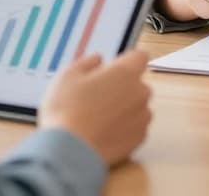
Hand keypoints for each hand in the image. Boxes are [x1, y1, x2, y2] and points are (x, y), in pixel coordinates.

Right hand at [38, 50, 152, 164]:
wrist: (69, 152)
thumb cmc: (67, 111)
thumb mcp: (67, 76)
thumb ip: (87, 62)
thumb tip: (97, 59)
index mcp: (125, 73)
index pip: (140, 56)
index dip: (126, 61)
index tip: (112, 69)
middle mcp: (139, 93)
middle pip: (137, 84)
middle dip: (122, 87)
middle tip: (96, 97)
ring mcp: (141, 117)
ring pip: (137, 106)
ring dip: (124, 108)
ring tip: (97, 118)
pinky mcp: (139, 139)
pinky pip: (135, 127)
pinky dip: (123, 128)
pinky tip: (103, 132)